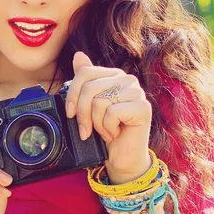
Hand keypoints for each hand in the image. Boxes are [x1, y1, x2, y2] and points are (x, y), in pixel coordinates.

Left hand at [65, 52, 151, 184]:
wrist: (123, 157)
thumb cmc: (107, 131)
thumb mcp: (90, 106)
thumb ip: (86, 81)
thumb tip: (78, 56)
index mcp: (114, 75)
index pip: (84, 72)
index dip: (73, 94)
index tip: (71, 113)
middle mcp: (127, 79)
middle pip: (89, 88)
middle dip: (83, 114)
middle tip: (87, 129)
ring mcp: (137, 92)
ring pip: (99, 102)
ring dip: (97, 124)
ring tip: (107, 130)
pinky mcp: (142, 108)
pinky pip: (111, 113)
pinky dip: (108, 128)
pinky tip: (116, 133)